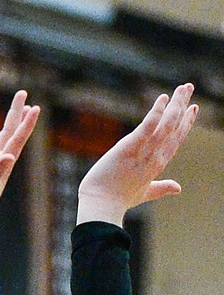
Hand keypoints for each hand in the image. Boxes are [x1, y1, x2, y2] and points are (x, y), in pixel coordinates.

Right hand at [0, 91, 39, 244]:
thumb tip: (9, 157)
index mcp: (2, 165)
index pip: (16, 139)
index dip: (25, 123)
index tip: (34, 105)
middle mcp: (2, 165)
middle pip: (13, 134)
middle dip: (19, 113)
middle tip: (23, 93)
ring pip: (7, 141)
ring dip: (14, 124)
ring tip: (21, 109)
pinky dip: (1, 139)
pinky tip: (2, 137)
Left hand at [77, 84, 197, 227]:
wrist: (101, 207)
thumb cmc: (118, 201)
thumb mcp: (144, 193)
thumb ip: (161, 188)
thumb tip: (178, 188)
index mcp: (158, 165)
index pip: (175, 139)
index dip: (185, 123)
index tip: (193, 108)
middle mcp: (155, 157)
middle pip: (173, 128)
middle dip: (182, 106)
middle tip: (189, 87)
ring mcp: (144, 152)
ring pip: (165, 125)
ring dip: (175, 105)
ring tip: (183, 87)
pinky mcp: (129, 148)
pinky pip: (147, 127)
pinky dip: (156, 113)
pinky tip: (162, 99)